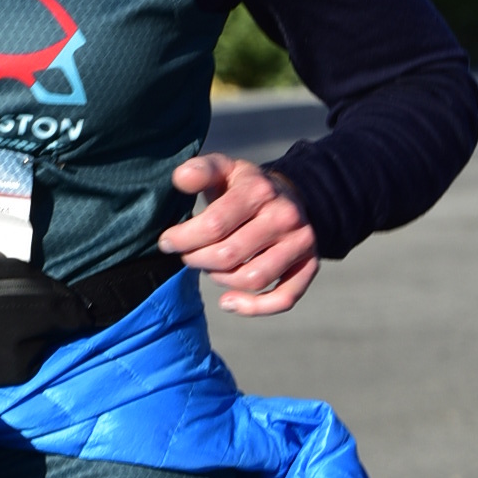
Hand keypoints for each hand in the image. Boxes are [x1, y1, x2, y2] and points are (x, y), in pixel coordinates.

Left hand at [159, 153, 319, 314]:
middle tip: (187, 256)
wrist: (287, 196)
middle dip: (198, 260)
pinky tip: (228, 302)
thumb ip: (200, 171)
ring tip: (210, 269)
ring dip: (221, 280)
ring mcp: (300, 242)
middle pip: (229, 256)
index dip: (183, 239)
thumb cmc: (243, 189)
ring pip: (252, 279)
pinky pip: (284, 298)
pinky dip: (254, 308)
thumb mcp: (223, 169)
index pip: (214, 225)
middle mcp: (284, 216)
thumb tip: (181, 177)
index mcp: (259, 190)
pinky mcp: (309, 265)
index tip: (168, 242)